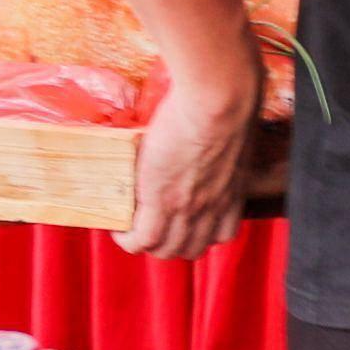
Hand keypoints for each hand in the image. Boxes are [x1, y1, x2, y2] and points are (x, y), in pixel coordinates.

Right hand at [121, 65, 261, 258]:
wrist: (219, 99)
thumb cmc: (229, 103)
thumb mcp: (231, 133)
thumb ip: (220, 142)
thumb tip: (207, 126)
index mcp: (231, 194)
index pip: (220, 234)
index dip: (199, 232)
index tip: (183, 219)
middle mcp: (213, 208)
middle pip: (189, 248)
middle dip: (169, 243)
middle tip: (150, 224)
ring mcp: (188, 208)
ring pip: (164, 250)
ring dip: (145, 244)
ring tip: (129, 227)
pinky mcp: (161, 200)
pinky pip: (141, 238)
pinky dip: (127, 238)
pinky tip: (118, 227)